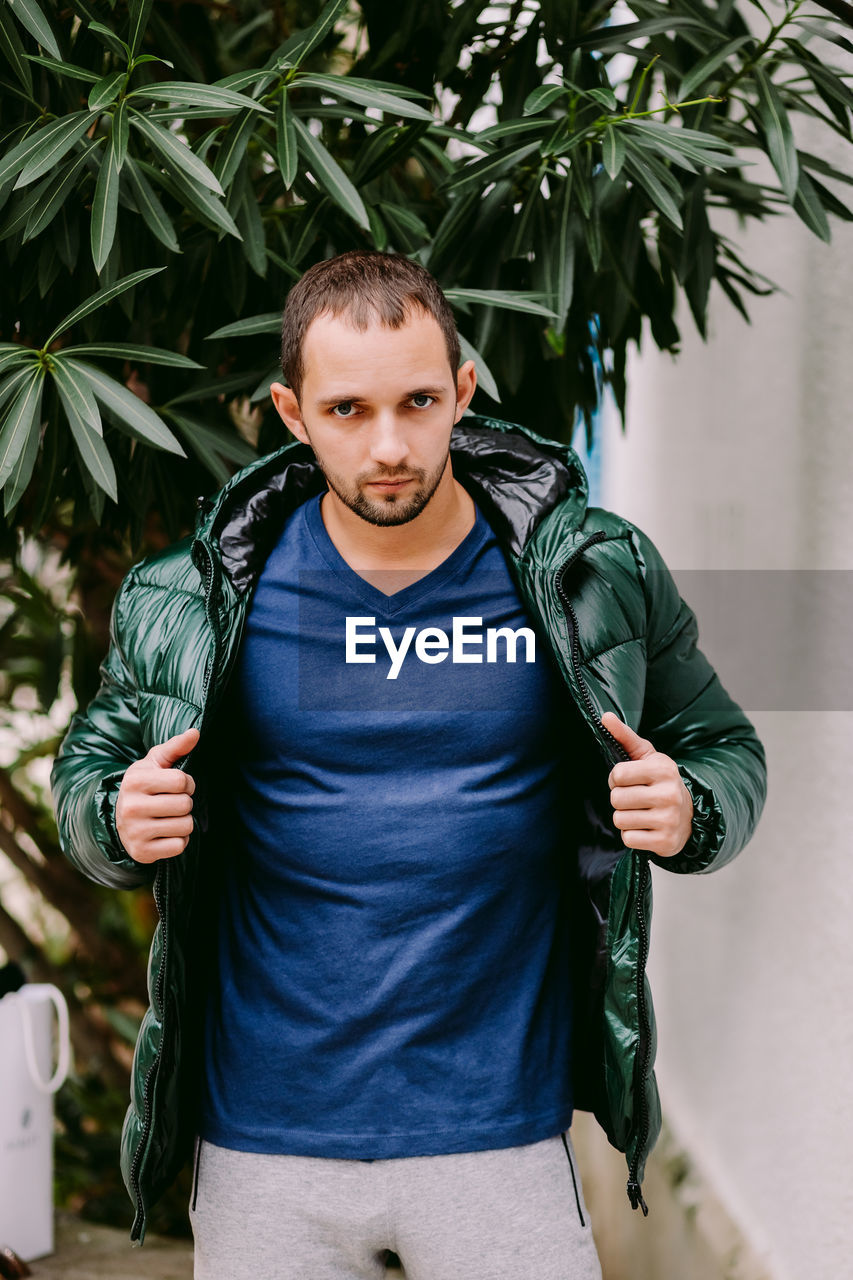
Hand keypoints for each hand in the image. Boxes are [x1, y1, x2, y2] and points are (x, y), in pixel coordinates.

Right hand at [115, 727, 199, 863]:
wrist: (119, 818)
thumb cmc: (144, 786)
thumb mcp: (155, 763)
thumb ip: (176, 747)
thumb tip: (195, 732)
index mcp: (135, 781)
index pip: (181, 781)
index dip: (187, 782)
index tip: (179, 785)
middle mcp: (131, 807)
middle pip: (185, 805)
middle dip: (186, 803)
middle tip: (173, 803)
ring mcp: (135, 832)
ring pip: (185, 826)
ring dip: (184, 822)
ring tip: (170, 818)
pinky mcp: (142, 852)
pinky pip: (179, 846)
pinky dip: (179, 840)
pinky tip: (166, 833)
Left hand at [601, 712, 693, 857]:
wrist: (688, 815)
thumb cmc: (660, 781)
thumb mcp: (646, 756)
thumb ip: (624, 736)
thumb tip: (604, 716)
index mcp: (663, 769)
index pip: (617, 774)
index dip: (616, 779)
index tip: (627, 781)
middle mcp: (668, 794)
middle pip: (616, 799)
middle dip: (619, 800)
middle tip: (634, 799)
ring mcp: (668, 819)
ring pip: (620, 820)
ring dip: (624, 818)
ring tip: (640, 813)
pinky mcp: (665, 841)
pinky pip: (628, 839)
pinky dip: (632, 835)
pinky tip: (645, 828)